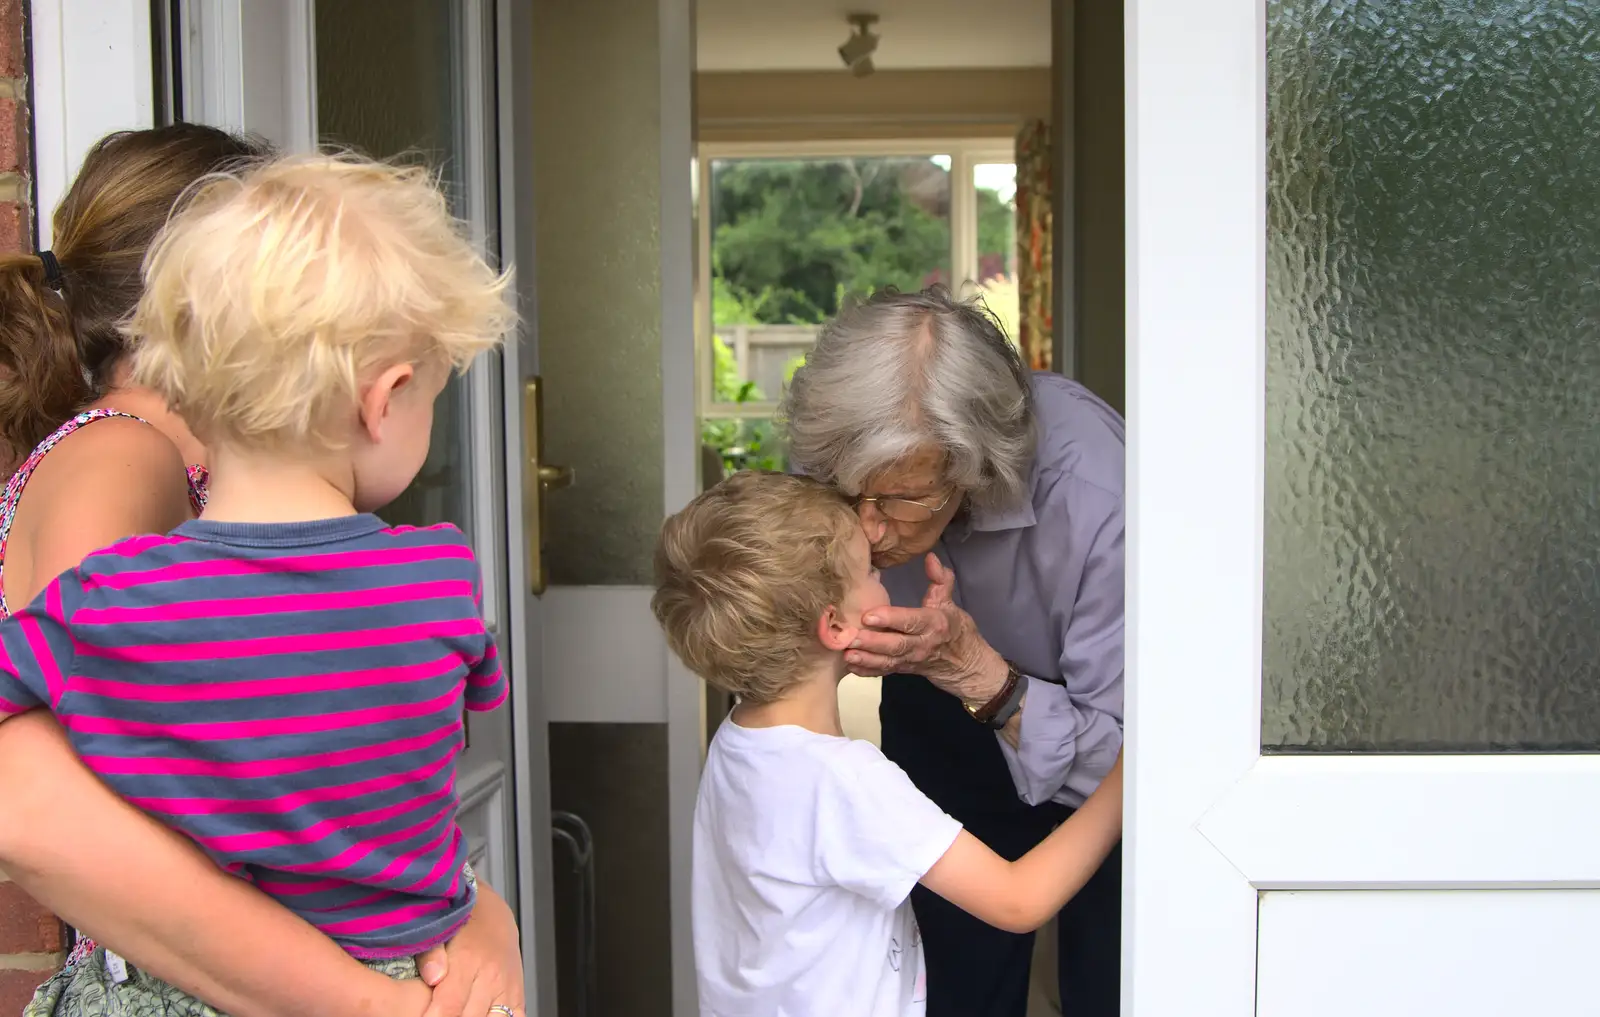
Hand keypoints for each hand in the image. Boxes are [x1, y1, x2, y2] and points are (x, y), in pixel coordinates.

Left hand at [416, 884, 524, 1016]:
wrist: (491, 910)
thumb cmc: (462, 920)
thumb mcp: (439, 929)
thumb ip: (430, 954)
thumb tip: (432, 976)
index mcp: (468, 961)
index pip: (449, 1006)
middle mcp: (492, 976)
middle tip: (436, 1013)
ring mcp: (508, 987)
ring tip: (460, 1011)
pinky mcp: (518, 994)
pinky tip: (482, 1012)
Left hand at [845, 553, 1008, 705]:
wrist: (964, 663)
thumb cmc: (953, 628)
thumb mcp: (949, 602)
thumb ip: (939, 579)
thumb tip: (930, 557)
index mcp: (933, 624)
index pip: (911, 621)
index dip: (891, 619)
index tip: (869, 615)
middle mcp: (922, 644)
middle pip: (896, 644)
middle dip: (872, 642)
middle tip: (850, 637)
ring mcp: (911, 659)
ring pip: (888, 661)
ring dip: (867, 659)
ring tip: (847, 654)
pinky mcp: (903, 670)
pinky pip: (884, 672)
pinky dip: (868, 671)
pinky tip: (851, 666)